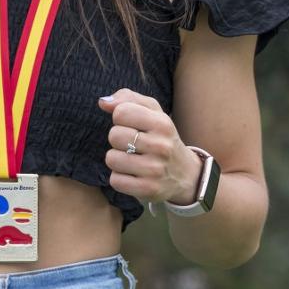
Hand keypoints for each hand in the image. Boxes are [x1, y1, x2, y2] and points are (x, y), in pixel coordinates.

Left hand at [98, 89, 202, 205]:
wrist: (186, 174)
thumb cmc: (161, 137)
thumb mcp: (152, 112)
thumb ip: (127, 99)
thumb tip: (103, 102)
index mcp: (162, 123)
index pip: (121, 112)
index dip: (119, 118)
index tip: (130, 125)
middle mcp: (161, 146)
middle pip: (114, 135)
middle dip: (117, 139)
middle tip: (131, 144)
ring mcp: (155, 170)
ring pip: (111, 159)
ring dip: (116, 159)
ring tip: (131, 160)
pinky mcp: (149, 189)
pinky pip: (115, 181)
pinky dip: (119, 178)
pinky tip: (132, 175)